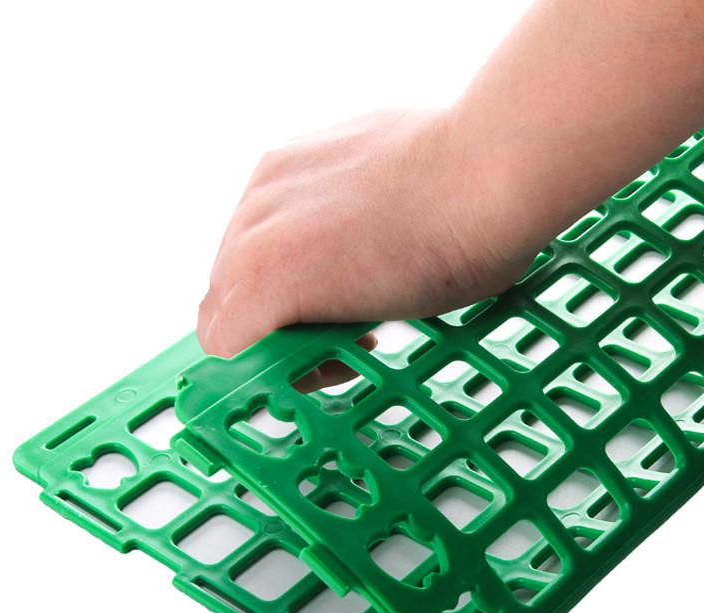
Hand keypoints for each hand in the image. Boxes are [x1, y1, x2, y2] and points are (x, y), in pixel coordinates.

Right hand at [197, 108, 530, 357]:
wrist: (483, 172)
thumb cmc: (446, 257)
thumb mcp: (374, 325)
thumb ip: (312, 342)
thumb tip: (296, 355)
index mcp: (264, 282)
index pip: (222, 344)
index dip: (261, 366)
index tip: (302, 367)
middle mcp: (250, 229)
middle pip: (220, 299)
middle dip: (264, 322)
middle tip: (324, 330)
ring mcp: (266, 184)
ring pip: (236, 251)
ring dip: (271, 275)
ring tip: (337, 280)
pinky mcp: (288, 154)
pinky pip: (261, 209)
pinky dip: (283, 231)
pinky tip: (336, 235)